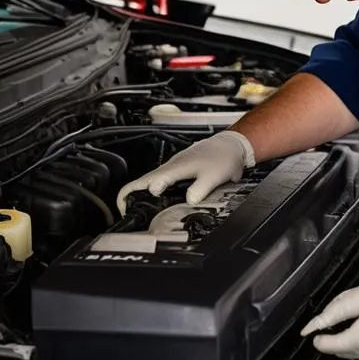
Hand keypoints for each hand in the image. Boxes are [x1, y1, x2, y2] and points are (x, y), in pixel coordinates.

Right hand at [116, 130, 254, 214]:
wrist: (232, 145)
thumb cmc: (223, 157)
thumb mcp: (213, 177)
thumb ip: (198, 190)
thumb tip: (187, 201)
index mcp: (173, 169)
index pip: (142, 183)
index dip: (129, 197)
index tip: (126, 211)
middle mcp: (170, 167)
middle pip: (142, 182)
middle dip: (131, 198)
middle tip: (129, 214)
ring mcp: (174, 167)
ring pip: (152, 181)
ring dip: (144, 194)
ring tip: (142, 210)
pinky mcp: (180, 169)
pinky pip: (163, 181)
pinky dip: (157, 191)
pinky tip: (161, 200)